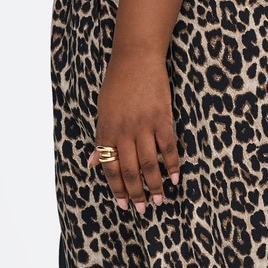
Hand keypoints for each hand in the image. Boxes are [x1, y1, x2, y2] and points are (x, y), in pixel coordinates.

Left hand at [88, 41, 181, 213]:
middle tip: (142, 209)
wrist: (136, 57)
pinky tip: (174, 179)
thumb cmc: (117, 83)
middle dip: (136, 193)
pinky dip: (171, 165)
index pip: (110, 167)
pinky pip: (168, 148)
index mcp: (106, 130)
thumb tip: (93, 162)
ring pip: (149, 164)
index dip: (117, 188)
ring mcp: (144, 126)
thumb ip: (101, 138)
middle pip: (129, 170)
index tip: (123, 204)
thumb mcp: (102, 110)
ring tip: (159, 200)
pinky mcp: (162, 119)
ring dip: (154, 185)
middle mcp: (123, 132)